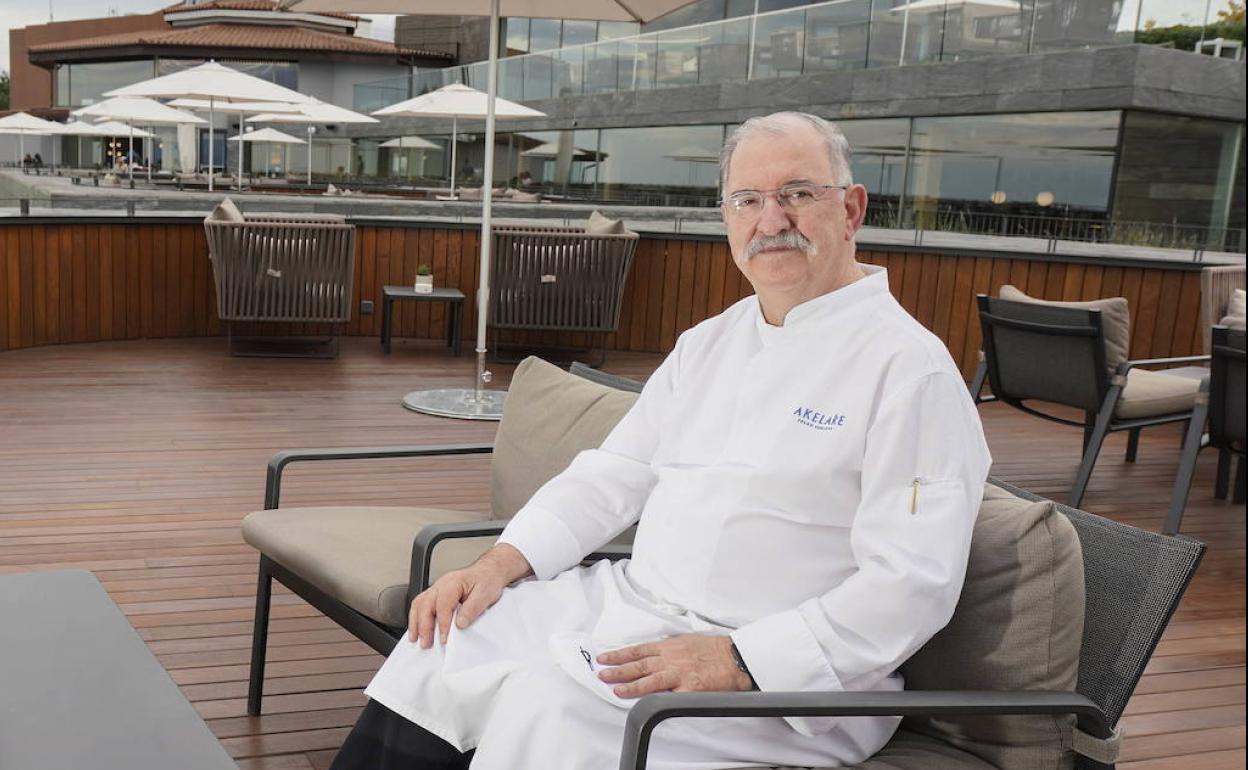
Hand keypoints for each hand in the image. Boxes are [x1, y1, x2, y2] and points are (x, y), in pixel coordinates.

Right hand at [407, 544, 531, 647]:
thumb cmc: (487, 581)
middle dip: (424, 626)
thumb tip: (460, 623)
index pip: (443, 605)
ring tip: (416, 638)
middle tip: (426, 643)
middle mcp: (442, 584)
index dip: (442, 623)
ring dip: (416, 623)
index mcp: (454, 582)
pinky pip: (420, 604)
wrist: (488, 572)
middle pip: (425, 604)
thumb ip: (472, 609)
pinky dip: (416, 618)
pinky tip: (417, 628)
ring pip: (419, 604)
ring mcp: (437, 588)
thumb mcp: (486, 594)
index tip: (443, 638)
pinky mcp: (436, 594)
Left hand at [596, 634, 752, 697]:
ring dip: (630, 685)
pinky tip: (643, 703)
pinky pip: (669, 696)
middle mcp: (671, 659)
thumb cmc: (713, 650)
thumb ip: (669, 649)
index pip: (638, 651)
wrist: (734, 658)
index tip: (604, 658)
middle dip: (617, 669)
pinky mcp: (689, 689)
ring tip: (616, 689)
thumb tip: (652, 655)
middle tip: (602, 673)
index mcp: (670, 647)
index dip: (619, 654)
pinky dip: (656, 699)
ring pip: (649, 680)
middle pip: (638, 665)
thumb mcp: (687, 641)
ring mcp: (679, 674)